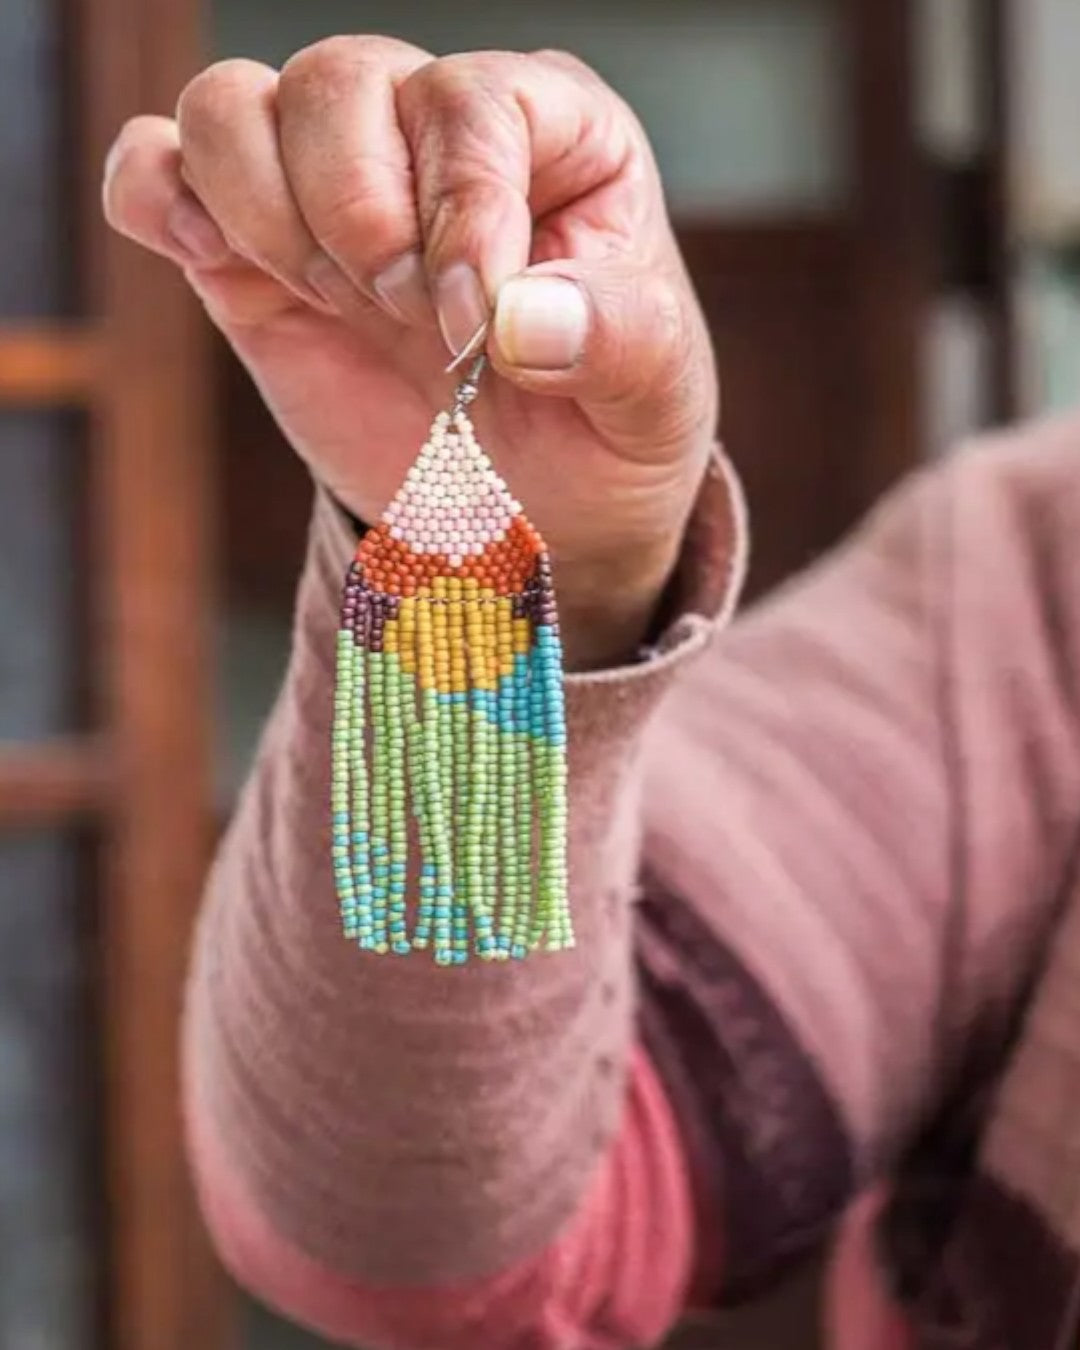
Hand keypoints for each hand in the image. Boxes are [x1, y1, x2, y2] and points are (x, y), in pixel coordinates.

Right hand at [102, 38, 718, 667]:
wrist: (538, 501)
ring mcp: (329, 186)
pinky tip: (222, 270)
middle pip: (335, 80)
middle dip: (360, 223)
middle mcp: (429, 130)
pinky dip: (160, 202)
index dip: (459, 215)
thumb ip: (614, 339)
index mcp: (551, 130)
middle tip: (407, 320)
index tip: (473, 331)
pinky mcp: (249, 253)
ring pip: (230, 105)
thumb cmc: (606, 424)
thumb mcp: (653, 392)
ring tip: (337, 305)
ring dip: (269, 222)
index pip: (468, 102)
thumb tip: (519, 317)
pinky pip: (155, 168)